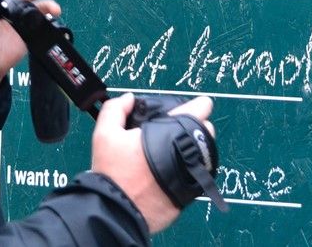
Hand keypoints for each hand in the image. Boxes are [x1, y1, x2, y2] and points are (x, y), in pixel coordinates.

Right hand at [93, 94, 215, 233]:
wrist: (118, 213)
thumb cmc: (114, 173)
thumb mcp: (105, 135)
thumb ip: (116, 110)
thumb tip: (129, 99)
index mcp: (176, 129)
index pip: (203, 106)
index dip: (195, 106)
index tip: (181, 113)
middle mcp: (191, 149)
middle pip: (206, 129)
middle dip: (193, 128)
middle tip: (171, 134)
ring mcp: (194, 172)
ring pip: (203, 153)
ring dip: (191, 149)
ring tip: (168, 154)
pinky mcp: (193, 193)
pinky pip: (196, 173)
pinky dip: (187, 170)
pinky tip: (168, 172)